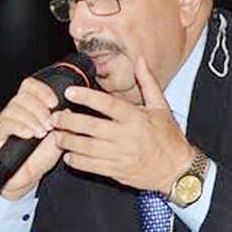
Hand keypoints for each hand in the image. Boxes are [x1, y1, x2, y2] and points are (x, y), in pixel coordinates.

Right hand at [0, 77, 62, 199]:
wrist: (29, 178)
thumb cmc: (41, 157)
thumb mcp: (59, 136)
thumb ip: (63, 121)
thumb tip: (68, 108)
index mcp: (30, 107)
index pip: (30, 86)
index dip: (42, 90)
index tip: (54, 102)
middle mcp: (16, 111)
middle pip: (23, 95)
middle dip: (40, 108)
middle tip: (49, 124)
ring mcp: (5, 122)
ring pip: (14, 108)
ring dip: (32, 119)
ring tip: (41, 133)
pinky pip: (6, 124)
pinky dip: (20, 127)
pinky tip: (29, 135)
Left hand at [51, 56, 195, 194]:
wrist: (176, 170)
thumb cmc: (168, 137)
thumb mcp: (161, 107)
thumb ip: (148, 82)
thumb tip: (141, 60)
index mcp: (136, 118)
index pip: (108, 104)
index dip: (87, 97)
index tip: (70, 92)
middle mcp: (126, 136)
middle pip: (91, 127)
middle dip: (69, 121)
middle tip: (54, 116)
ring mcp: (120, 155)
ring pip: (87, 148)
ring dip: (68, 141)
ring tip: (56, 135)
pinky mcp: (116, 171)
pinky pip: (92, 167)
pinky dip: (77, 161)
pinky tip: (68, 155)